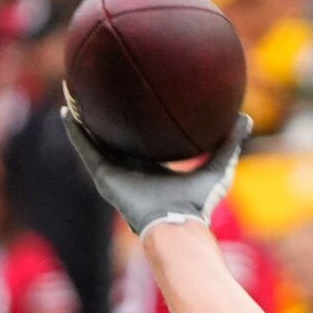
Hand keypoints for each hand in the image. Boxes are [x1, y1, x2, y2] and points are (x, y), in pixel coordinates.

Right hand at [63, 110, 249, 237]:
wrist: (176, 223)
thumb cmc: (197, 202)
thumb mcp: (218, 167)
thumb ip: (230, 144)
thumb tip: (245, 117)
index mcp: (153, 168)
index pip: (142, 142)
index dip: (137, 123)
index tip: (134, 98)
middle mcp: (131, 170)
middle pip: (113, 139)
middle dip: (105, 118)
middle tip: (98, 89)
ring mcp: (115, 174)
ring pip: (93, 141)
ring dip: (82, 118)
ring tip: (72, 92)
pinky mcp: (103, 178)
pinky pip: (85, 150)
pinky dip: (75, 132)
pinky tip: (67, 110)